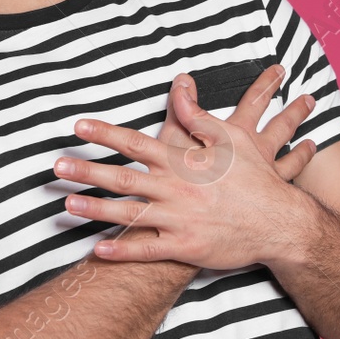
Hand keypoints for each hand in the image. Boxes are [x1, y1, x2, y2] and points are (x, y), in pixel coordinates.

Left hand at [55, 64, 321, 270]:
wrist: (281, 223)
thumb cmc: (255, 177)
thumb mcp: (231, 138)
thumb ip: (197, 115)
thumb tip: (177, 87)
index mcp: (184, 161)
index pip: (136, 143)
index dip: (105, 134)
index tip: (78, 128)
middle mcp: (177, 189)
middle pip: (124, 178)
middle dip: (88, 170)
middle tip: (58, 167)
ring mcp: (180, 220)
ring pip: (130, 214)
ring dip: (96, 208)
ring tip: (68, 203)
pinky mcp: (186, 248)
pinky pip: (148, 251)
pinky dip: (122, 251)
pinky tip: (98, 249)